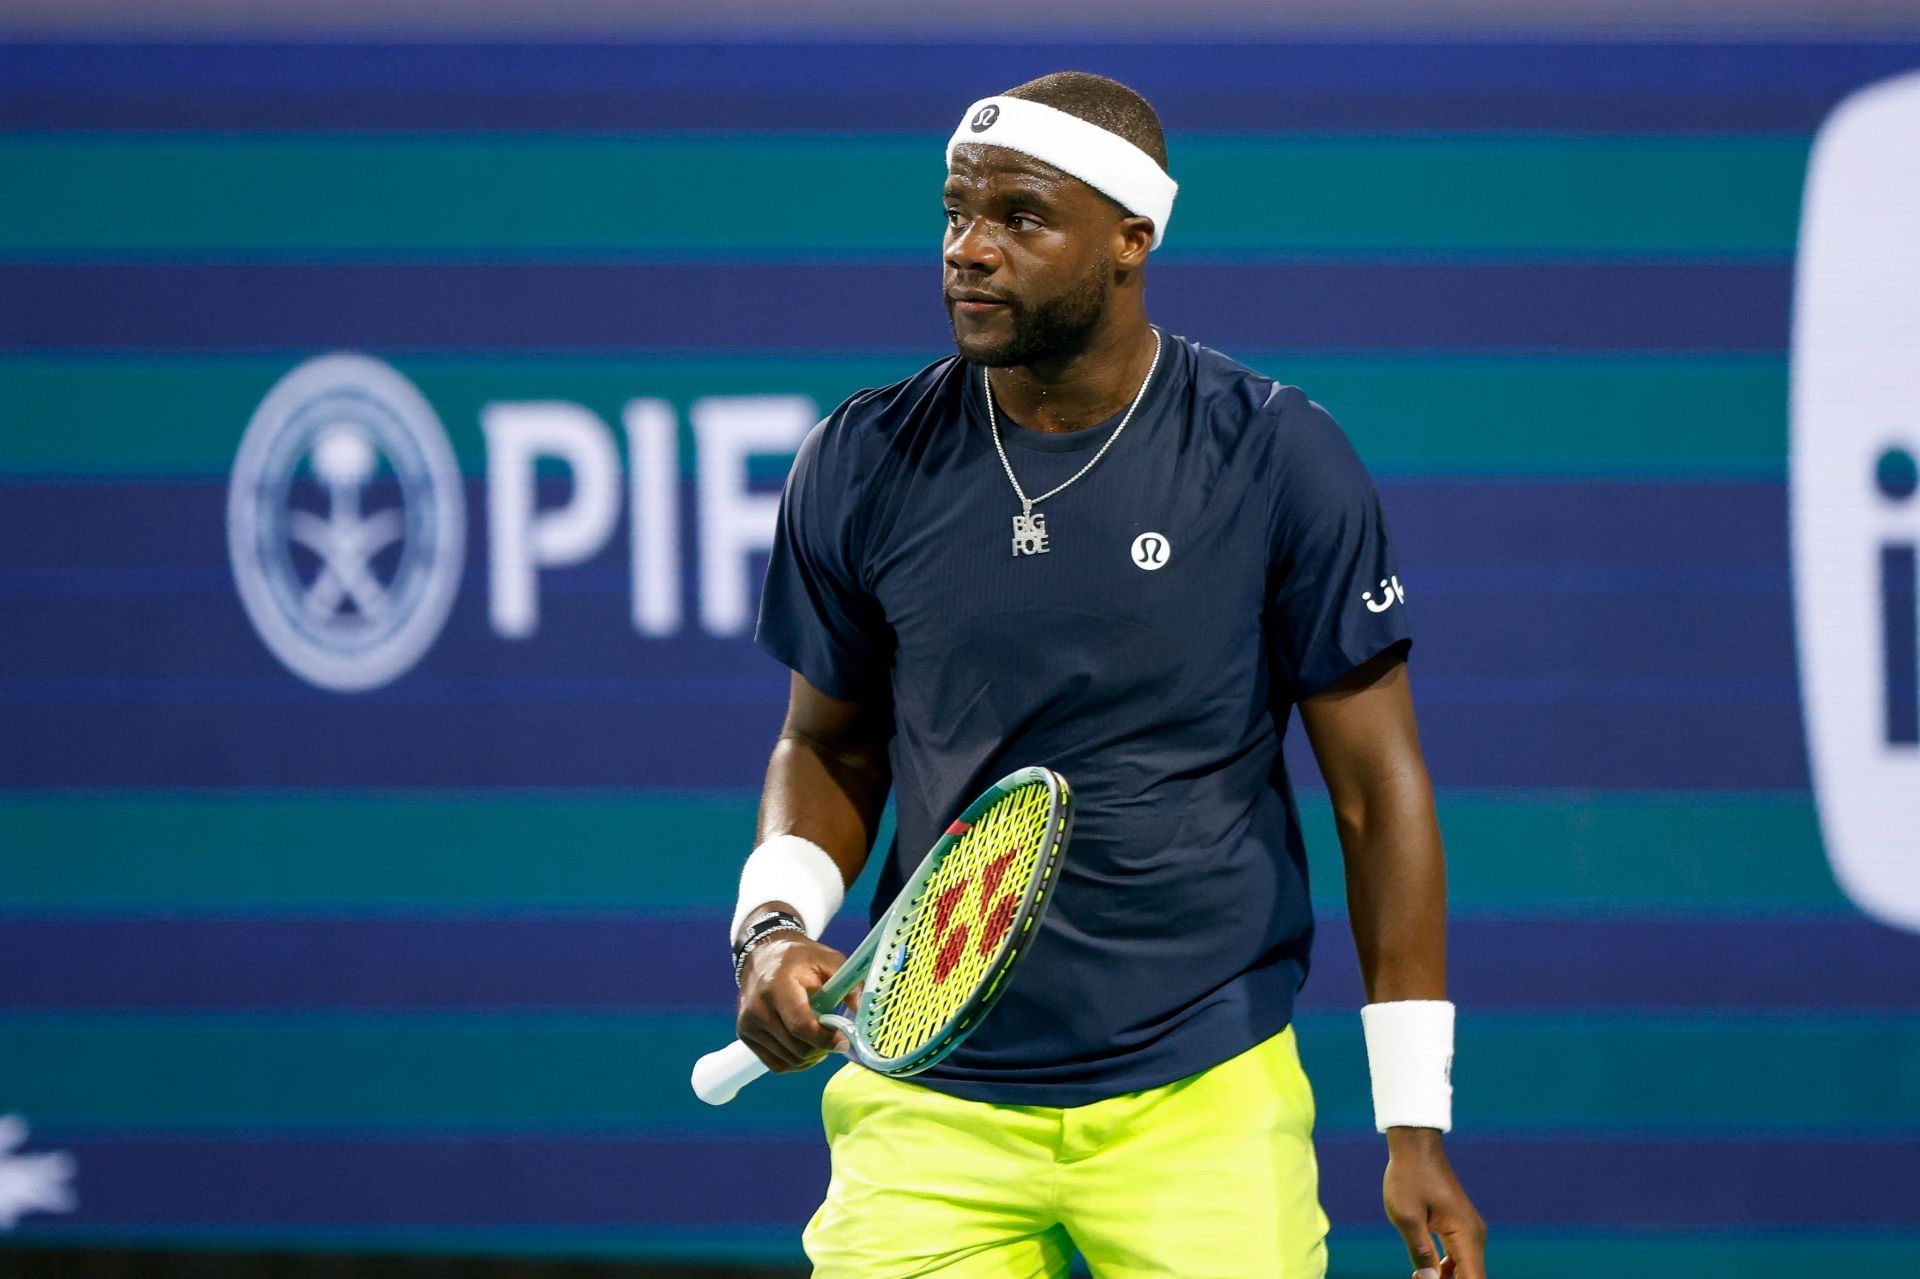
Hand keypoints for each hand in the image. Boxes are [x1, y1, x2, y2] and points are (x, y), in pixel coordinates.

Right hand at [735, 934, 849, 1071]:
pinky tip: (806, 1047)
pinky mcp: (745, 1035)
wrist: (763, 954)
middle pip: (796, 1048)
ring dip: (811, 1056)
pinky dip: (795, 1063)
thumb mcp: (827, 959)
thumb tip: (859, 1009)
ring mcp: (748, 1024)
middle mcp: (757, 1008)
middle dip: (822, 1048)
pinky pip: (776, 1065)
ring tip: (820, 1039)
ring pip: (788, 1060)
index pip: (800, 1026)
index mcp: (778, 986)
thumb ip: (848, 982)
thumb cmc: (799, 958)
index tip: (844, 1041)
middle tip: (835, 1038)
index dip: (825, 1039)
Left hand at [1382, 1128, 1485, 1278]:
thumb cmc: (1409, 1177)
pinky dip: (1446, 1271)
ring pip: (1465, 1270)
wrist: (1416, 1147)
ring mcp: (1469, 1231)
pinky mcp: (1460, 1227)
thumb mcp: (1408, 1217)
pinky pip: (1459, 1257)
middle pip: (1471, 1277)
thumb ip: (1421, 1253)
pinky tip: (1424, 1273)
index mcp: (1465, 1235)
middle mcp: (1474, 1235)